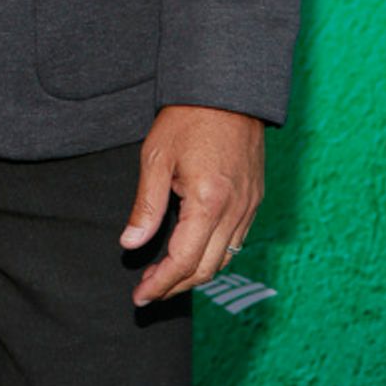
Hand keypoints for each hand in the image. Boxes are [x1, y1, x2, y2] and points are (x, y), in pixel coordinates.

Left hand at [120, 104, 262, 305]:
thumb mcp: (156, 157)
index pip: (183, 261)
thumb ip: (146, 206)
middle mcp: (235, 211)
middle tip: (149, 292)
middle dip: (176, 286)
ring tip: (166, 277)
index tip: (140, 296)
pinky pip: (236, 241)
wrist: (227, 89)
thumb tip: (131, 244)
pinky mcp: (255, 198)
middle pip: (206, 269)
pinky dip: (214, 255)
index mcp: (208, 202)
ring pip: (224, 259)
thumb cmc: (188, 117)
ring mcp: (249, 206)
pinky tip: (194, 252)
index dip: (160, 284)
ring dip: (195, 274)